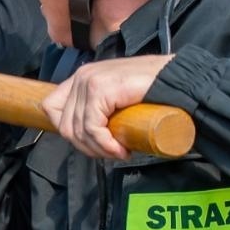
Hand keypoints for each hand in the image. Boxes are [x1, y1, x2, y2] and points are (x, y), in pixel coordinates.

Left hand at [41, 55, 171, 159]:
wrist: (178, 79)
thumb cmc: (152, 92)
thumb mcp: (116, 101)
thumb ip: (100, 110)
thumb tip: (86, 137)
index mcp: (81, 78)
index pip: (51, 107)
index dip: (69, 132)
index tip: (94, 144)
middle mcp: (81, 76)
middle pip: (65, 126)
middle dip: (88, 147)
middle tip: (112, 153)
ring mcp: (89, 81)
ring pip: (77, 130)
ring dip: (99, 149)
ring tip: (120, 152)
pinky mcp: (100, 89)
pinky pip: (91, 127)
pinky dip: (105, 145)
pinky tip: (121, 149)